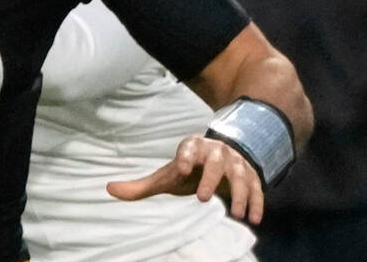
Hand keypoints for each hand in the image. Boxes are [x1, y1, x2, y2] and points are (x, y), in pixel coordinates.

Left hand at [106, 135, 264, 224]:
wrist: (220, 160)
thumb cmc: (188, 170)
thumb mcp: (166, 177)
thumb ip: (141, 186)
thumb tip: (109, 189)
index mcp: (193, 147)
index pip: (189, 147)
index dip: (186, 156)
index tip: (181, 168)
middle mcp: (216, 151)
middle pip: (217, 160)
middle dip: (211, 178)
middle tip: (203, 199)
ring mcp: (236, 162)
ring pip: (241, 175)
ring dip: (240, 194)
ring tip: (238, 215)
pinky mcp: (251, 175)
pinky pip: (257, 188)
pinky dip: (257, 202)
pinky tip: (254, 220)